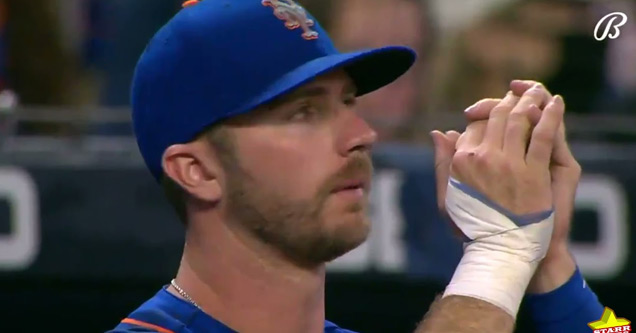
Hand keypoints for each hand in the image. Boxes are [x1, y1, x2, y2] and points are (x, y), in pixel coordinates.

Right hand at [433, 80, 579, 292]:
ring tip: (537, 90)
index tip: (494, 117)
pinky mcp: (534, 172)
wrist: (501, 251)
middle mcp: (483, 157)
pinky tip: (556, 103)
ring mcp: (509, 164)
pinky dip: (550, 115)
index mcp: (462, 161)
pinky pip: (543, 135)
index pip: (473, 127)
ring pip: (519, 119)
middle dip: (508, 100)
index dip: (484, 118)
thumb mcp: (447, 195)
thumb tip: (438, 132)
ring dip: (529, 99)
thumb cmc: (471, 226)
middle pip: (496, 116)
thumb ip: (443, 162)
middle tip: (519, 92)